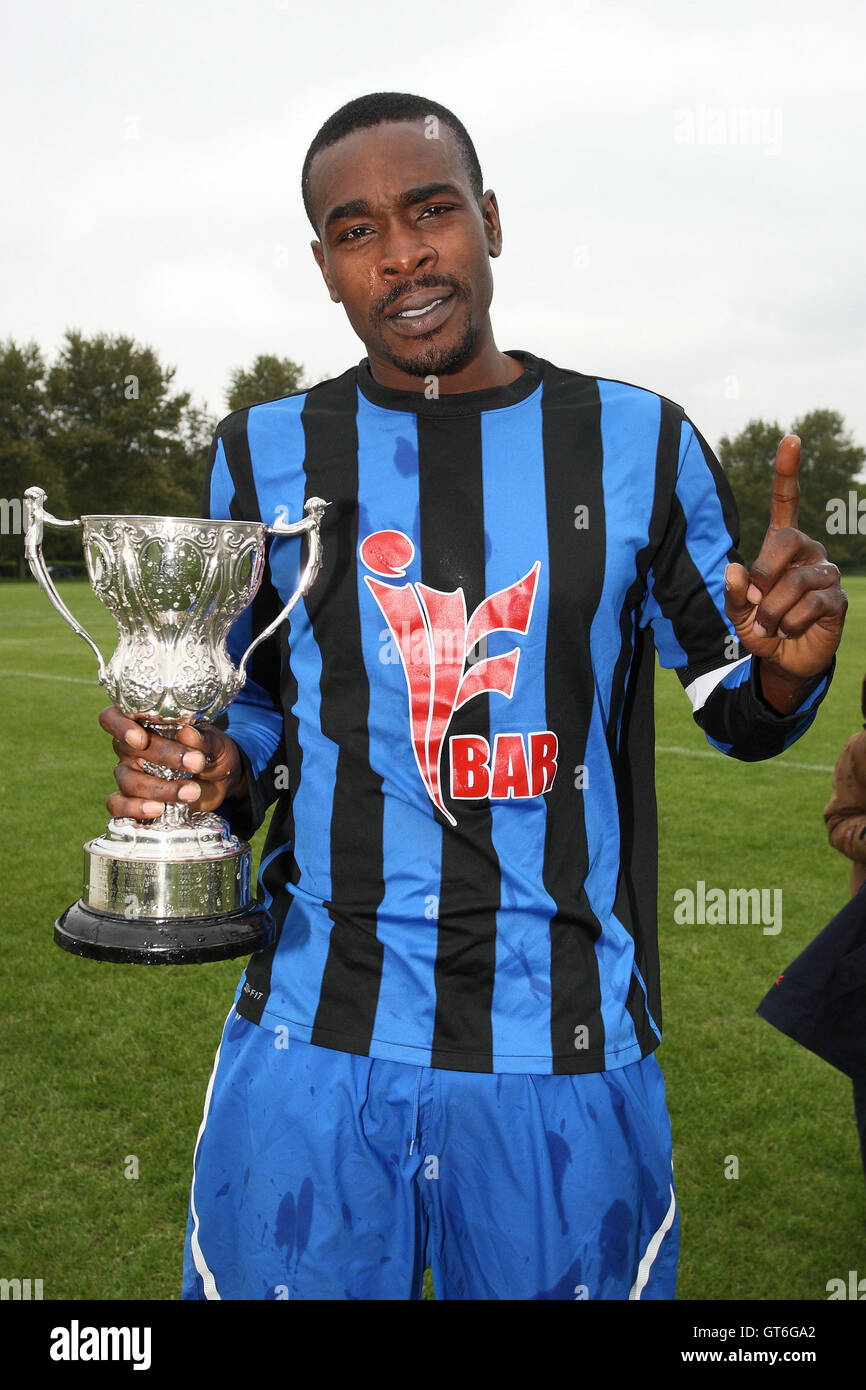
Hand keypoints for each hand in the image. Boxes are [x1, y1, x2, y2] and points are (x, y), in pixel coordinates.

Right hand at [99, 706, 245, 820]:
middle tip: (196, 762)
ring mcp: (130, 774)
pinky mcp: (135, 800)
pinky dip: (135, 809)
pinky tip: (158, 810)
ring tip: (191, 792)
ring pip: (128, 780)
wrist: (222, 782)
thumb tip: (187, 735)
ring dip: (159, 789)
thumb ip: (205, 739)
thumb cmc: (213, 753)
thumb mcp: (217, 743)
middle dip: (161, 755)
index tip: (141, 740)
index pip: (113, 717)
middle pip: (126, 748)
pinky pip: (118, 805)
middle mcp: (130, 748)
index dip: (120, 727)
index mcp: (144, 723)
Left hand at [724, 434, 846, 707]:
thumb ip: (732, 592)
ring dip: (772, 610)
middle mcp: (807, 552)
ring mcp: (825, 574)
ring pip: (795, 581)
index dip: (787, 471)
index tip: (790, 438)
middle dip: (763, 571)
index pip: (786, 501)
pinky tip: (787, 631)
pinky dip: (788, 624)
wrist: (782, 660)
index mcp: (781, 545)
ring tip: (769, 625)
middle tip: (754, 599)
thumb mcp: (736, 611)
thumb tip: (735, 570)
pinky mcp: (836, 600)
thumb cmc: (760, 626)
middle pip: (788, 539)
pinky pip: (809, 605)